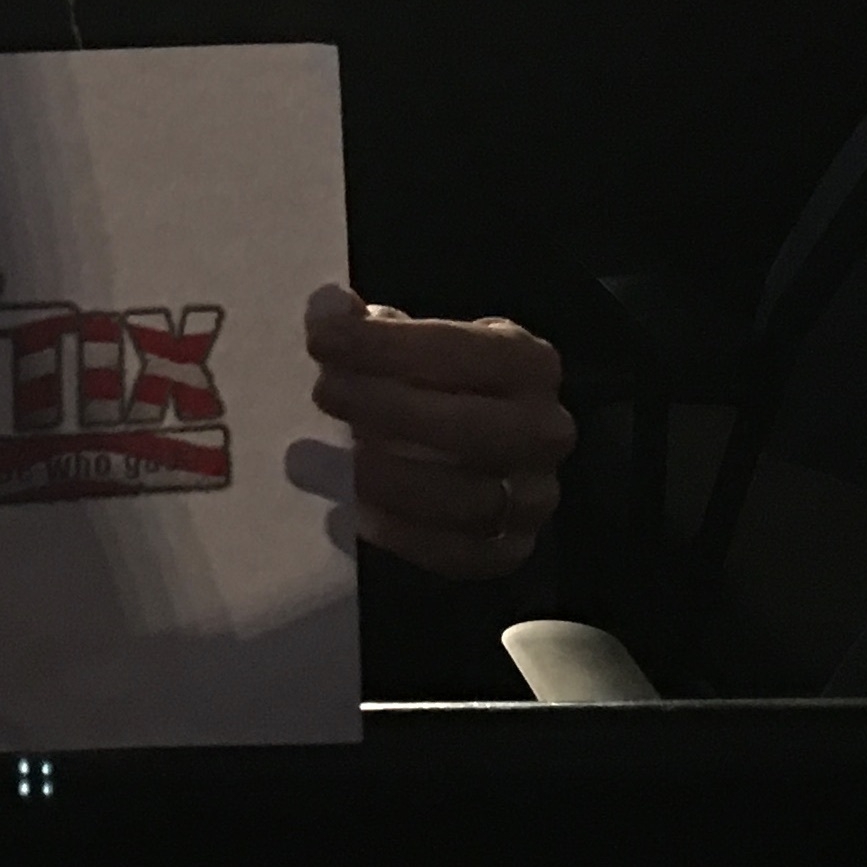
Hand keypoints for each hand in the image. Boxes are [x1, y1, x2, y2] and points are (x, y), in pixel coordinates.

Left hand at [304, 284, 570, 580]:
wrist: (491, 448)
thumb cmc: (444, 384)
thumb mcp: (423, 343)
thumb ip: (377, 330)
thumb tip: (328, 312)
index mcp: (529, 363)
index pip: (459, 351)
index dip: (385, 344)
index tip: (321, 335)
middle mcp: (544, 431)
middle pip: (465, 428)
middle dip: (383, 408)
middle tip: (323, 393)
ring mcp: (534, 496)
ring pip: (463, 498)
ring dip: (385, 478)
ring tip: (324, 456)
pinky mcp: (512, 549)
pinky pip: (458, 554)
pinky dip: (400, 535)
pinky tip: (352, 511)